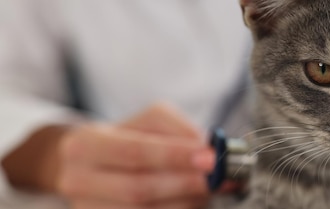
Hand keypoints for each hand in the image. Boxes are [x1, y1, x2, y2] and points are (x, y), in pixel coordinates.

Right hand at [57, 104, 214, 208]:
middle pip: (140, 189)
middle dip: (187, 184)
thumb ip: (177, 129)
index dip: (175, 156)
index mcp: (85, 144)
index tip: (211, 157)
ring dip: (188, 201)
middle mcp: (79, 180)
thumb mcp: (148, 121)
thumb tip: (207, 148)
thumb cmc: (128, 139)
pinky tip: (195, 201)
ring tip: (213, 188)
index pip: (134, 152)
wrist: (92, 166)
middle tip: (220, 178)